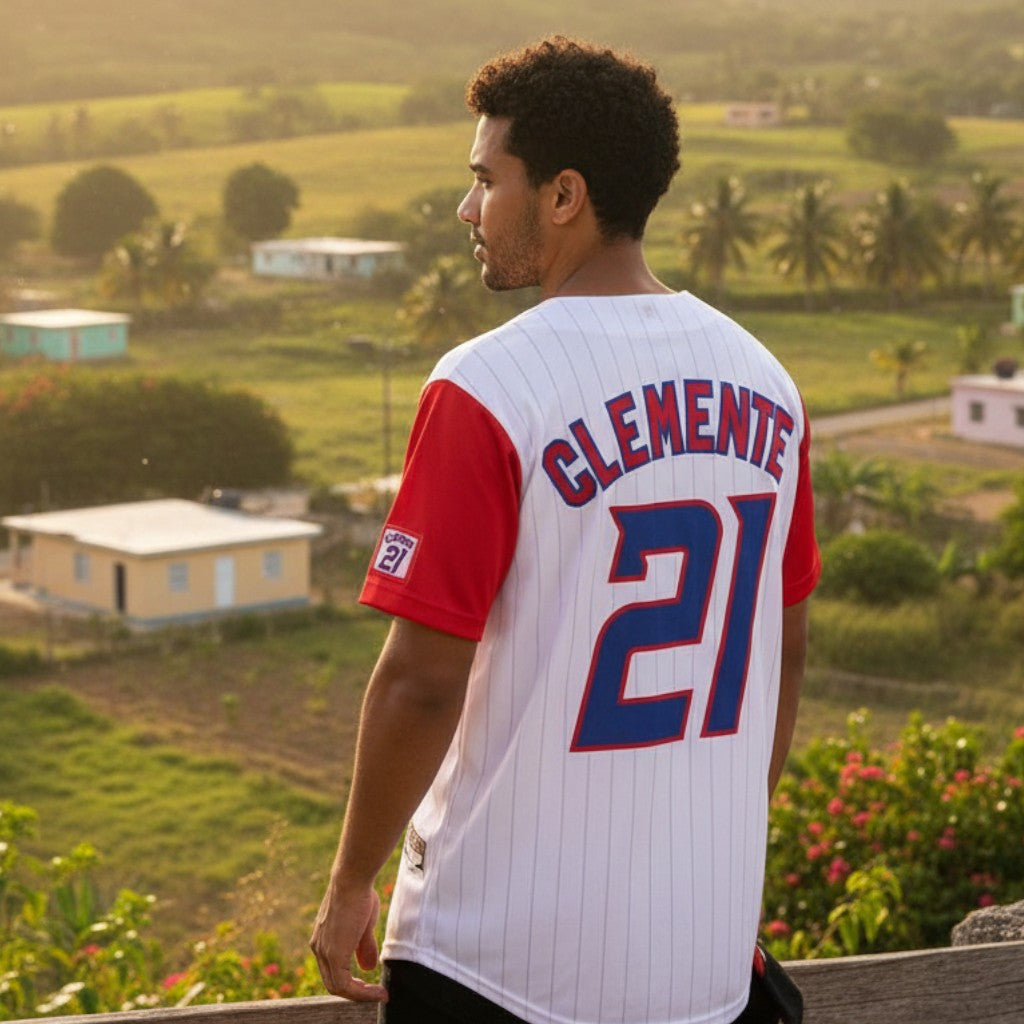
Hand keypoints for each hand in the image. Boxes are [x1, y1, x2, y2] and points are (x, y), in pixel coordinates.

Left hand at [309, 883, 387, 1001]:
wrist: (352, 879)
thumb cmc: (359, 894)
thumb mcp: (363, 924)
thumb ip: (364, 947)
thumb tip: (368, 968)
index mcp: (323, 939)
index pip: (333, 969)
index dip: (352, 980)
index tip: (371, 983)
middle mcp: (319, 947)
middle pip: (333, 982)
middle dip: (356, 991)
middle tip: (375, 993)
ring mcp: (324, 952)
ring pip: (337, 987)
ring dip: (360, 995)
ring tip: (380, 994)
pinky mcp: (333, 955)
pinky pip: (345, 985)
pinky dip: (361, 993)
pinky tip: (378, 991)